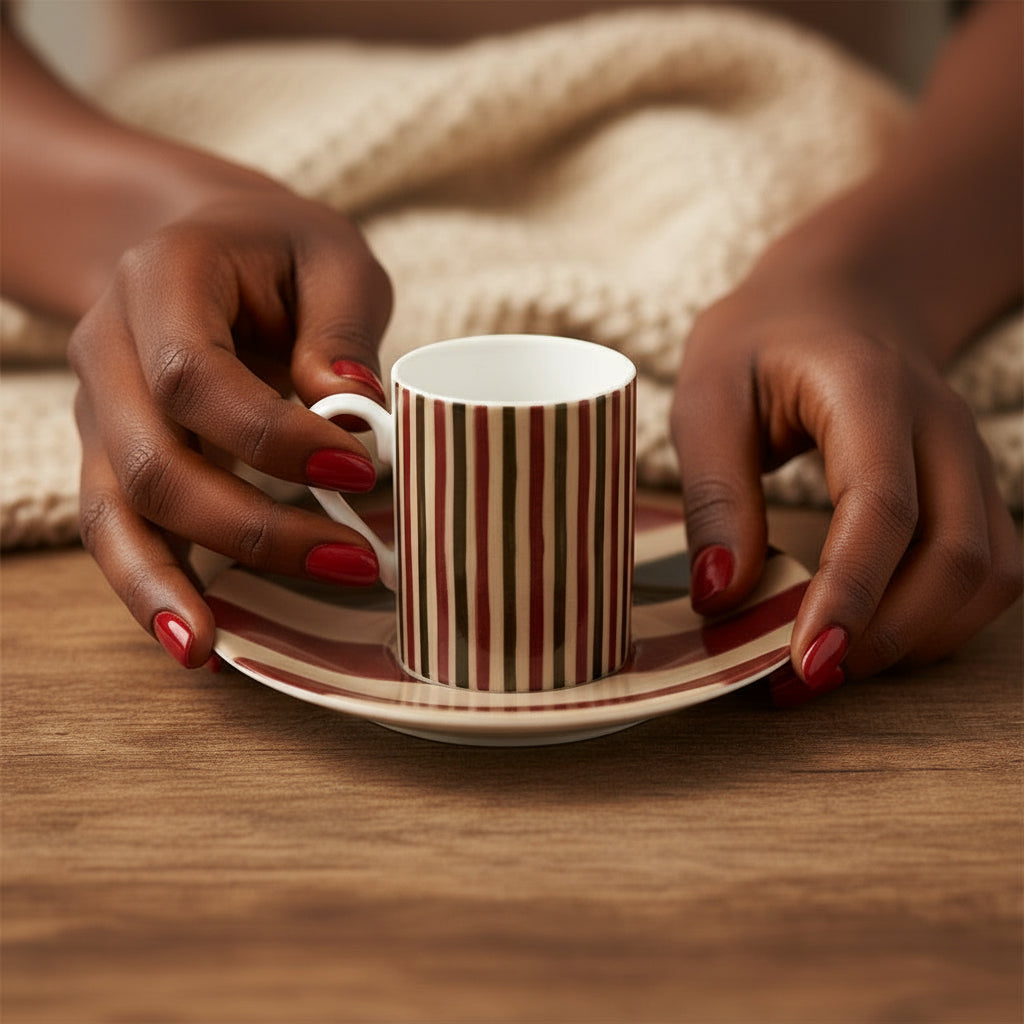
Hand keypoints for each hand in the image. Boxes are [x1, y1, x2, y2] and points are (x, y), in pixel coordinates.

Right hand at [69, 185, 392, 667]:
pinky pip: (114, 532)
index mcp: (164, 280)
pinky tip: (192, 643)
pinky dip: (149, 589)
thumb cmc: (276, 252)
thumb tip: (355, 414)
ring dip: (175, 582)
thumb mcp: (330, 256)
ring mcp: (100, 410)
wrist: (194, 242)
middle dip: (254, 527)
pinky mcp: (113, 456)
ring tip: (219, 648)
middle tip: (356, 559)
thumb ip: (341, 326)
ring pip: (115, 512)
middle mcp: (110, 350)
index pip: (196, 375)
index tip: (360, 470)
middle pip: (154, 460)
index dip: (274, 437)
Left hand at [671, 264, 1021, 699]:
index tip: (801, 662)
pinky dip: (940, 621)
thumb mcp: (708, 395)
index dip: (849, 594)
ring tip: (830, 666)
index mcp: (870, 391)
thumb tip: (720, 596)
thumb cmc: (760, 343)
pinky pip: (988, 573)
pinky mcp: (971, 488)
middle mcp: (941, 428)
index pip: (882, 507)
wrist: (839, 297)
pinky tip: (874, 636)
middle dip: (885, 636)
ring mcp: (968, 459)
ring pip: (986, 574)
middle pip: (957, 555)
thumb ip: (714, 492)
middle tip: (801, 681)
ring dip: (916, 639)